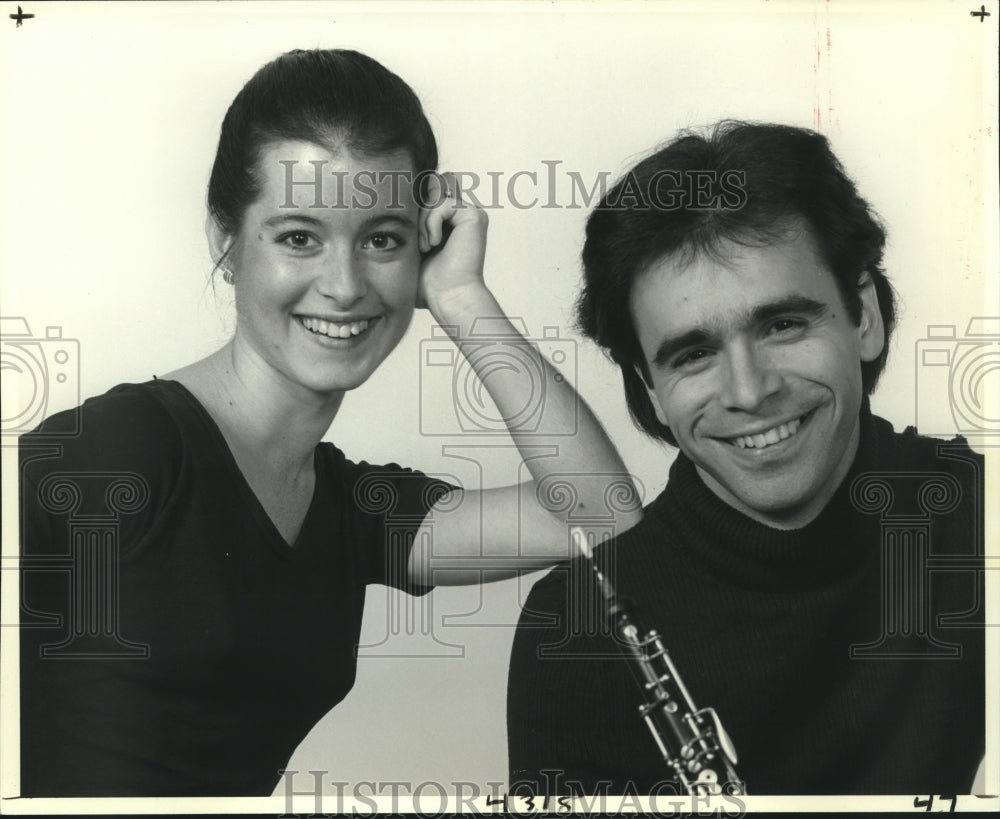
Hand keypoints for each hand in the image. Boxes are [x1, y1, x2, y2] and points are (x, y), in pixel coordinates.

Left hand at [417, 172, 488, 317]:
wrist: (447, 297)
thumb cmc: (429, 282)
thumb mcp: (411, 246)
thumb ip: (407, 222)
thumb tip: (386, 198)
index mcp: (449, 221)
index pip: (425, 195)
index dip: (411, 207)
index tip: (409, 235)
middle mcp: (461, 215)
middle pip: (429, 190)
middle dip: (417, 215)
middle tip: (420, 244)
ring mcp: (470, 214)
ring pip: (434, 198)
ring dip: (423, 223)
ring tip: (426, 247)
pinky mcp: (474, 216)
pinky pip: (443, 204)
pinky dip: (432, 224)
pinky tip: (434, 244)